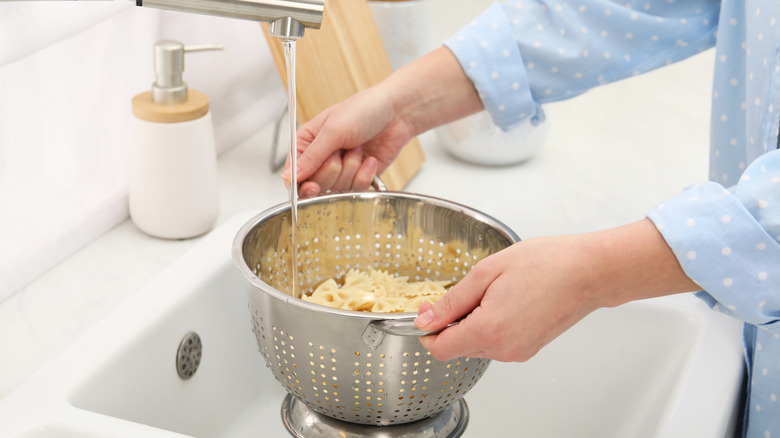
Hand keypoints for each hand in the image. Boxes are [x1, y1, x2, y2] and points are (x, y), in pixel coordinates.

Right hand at [283, 83, 415, 196]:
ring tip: (358, 149)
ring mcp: (341, 169)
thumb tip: (288, 178)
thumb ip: (311, 157)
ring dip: (351, 169)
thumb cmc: (363, 110)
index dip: (301, 184)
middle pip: (315, 185)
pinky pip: (356, 189)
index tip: (312, 186)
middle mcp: (321, 158)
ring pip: (337, 189)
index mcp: (306, 143)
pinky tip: (370, 159)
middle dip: (333, 169)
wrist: (397, 112)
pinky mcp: (359, 177)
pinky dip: (365, 175)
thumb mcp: (332, 131)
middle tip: (342, 151)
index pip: (293, 174)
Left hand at [414, 219, 699, 361]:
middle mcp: (503, 349)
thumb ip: (452, 301)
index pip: (439, 349)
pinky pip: (497, 343)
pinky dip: (492, 325)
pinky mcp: (528, 349)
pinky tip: (508, 300)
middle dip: (453, 321)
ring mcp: (518, 352)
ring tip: (496, 291)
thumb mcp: (487, 272)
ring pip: (477, 344)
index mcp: (488, 330)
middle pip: (457, 347)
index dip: (427, 330)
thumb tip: (426, 319)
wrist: (590, 272)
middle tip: (469, 289)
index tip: (428, 309)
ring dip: (474, 322)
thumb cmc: (546, 264)